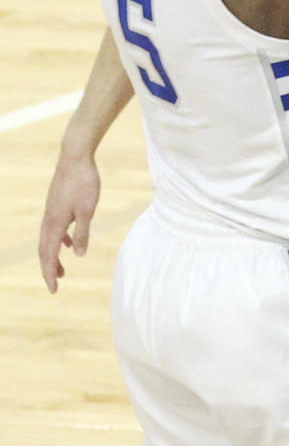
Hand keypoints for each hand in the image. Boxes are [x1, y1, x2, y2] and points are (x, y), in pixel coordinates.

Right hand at [38, 150, 100, 292]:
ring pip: (49, 239)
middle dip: (49, 268)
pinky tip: (70, 242)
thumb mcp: (87, 211)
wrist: (76, 156)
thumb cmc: (84, 182)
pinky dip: (60, 239)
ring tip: (63, 268)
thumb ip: (82, 233)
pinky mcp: (56, 204)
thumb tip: (78, 255)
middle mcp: (48, 219)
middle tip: (57, 284)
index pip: (48, 255)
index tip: (54, 289)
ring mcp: (51, 210)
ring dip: (54, 255)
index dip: (49, 274)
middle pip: (44, 250)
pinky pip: (54, 228)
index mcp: (54, 223)